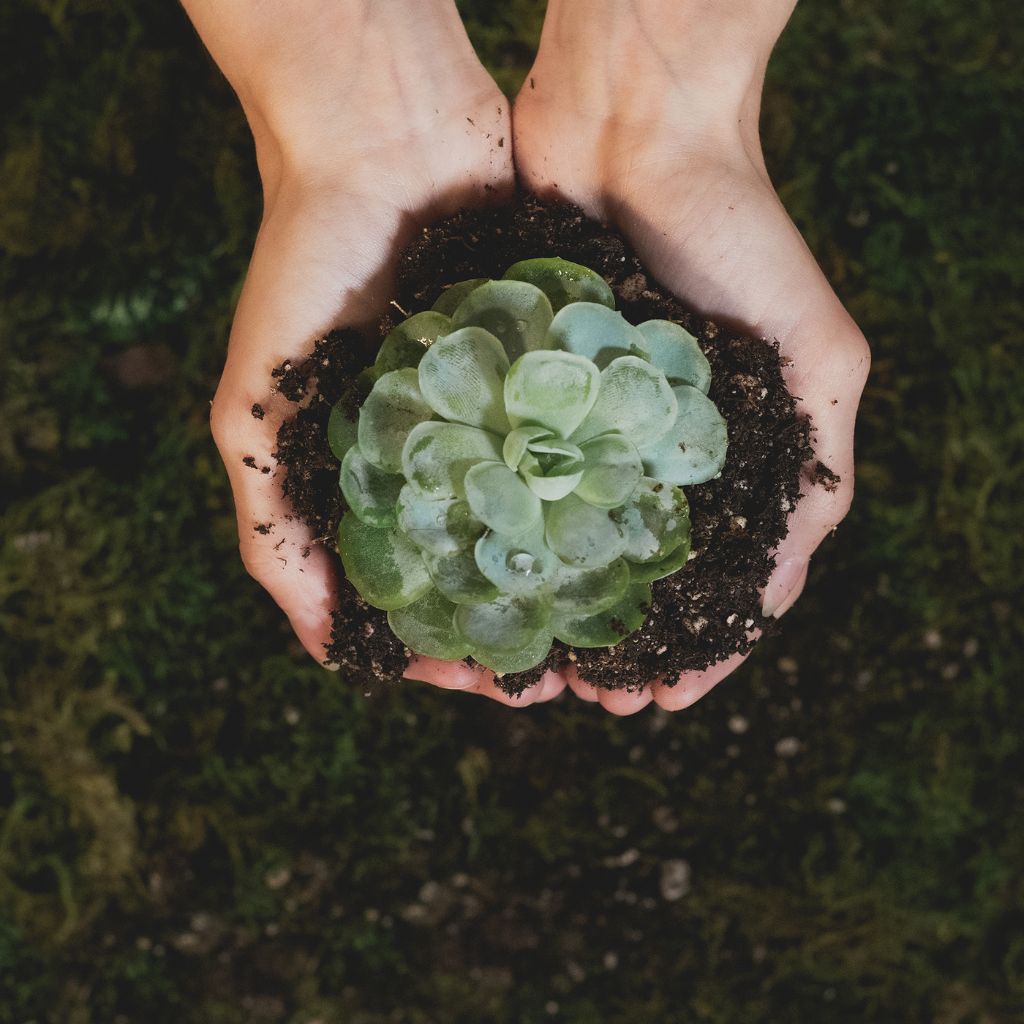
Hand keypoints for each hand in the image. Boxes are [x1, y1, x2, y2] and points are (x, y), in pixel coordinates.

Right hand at [185, 0, 565, 705]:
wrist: (383, 141)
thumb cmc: (302, 272)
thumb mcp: (256, 410)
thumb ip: (272, 525)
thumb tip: (323, 650)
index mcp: (379, 477)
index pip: (417, 590)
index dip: (444, 645)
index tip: (482, 682)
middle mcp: (448, 454)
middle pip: (495, 566)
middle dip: (525, 627)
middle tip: (564, 676)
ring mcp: (507, 413)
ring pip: (554, 519)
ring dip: (579, 582)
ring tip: (612, 631)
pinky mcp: (557, 367)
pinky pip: (594, 445)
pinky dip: (613, 497)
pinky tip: (640, 542)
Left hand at [513, 0, 869, 713]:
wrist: (635, 133)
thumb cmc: (740, 236)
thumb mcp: (818, 355)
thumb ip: (818, 466)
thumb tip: (782, 587)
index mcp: (734, 457)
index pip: (720, 580)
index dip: (699, 646)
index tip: (663, 699)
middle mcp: (660, 452)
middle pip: (639, 575)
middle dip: (617, 643)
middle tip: (586, 699)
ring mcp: (592, 425)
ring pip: (571, 542)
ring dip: (557, 607)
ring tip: (532, 665)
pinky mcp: (531, 393)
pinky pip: (516, 478)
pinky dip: (507, 535)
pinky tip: (489, 579)